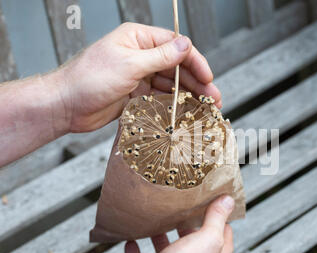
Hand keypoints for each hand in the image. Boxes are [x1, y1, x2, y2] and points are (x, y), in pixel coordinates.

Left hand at [53, 22, 221, 133]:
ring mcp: (138, 75)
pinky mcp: (135, 94)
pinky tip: (186, 111)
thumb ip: (160, 56)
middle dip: (196, 81)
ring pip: (170, 83)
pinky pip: (159, 97)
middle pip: (176, 66)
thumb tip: (185, 45)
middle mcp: (140, 55)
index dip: (195, 61)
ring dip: (188, 94)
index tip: (208, 77)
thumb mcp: (129, 64)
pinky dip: (173, 104)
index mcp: (138, 39)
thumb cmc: (89, 79)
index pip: (175, 45)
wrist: (66, 106)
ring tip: (205, 107)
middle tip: (213, 97)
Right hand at [111, 195, 234, 252]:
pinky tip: (134, 239)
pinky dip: (136, 250)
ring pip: (167, 252)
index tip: (220, 211)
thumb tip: (229, 201)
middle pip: (194, 246)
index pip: (223, 243)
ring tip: (161, 222)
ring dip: (163, 238)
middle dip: (190, 230)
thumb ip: (217, 219)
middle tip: (187, 213)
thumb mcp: (208, 237)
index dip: (223, 227)